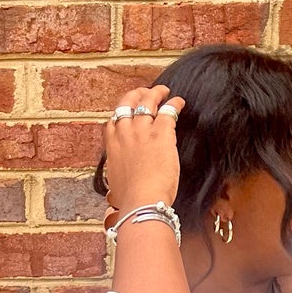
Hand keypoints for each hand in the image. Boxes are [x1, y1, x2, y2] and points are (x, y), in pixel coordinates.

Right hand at [103, 83, 183, 217]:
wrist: (142, 201)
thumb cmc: (130, 200)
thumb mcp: (115, 188)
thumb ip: (116, 184)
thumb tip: (114, 195)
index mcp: (112, 146)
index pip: (114, 120)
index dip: (122, 112)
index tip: (129, 111)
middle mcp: (124, 133)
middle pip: (127, 103)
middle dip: (136, 94)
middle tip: (145, 92)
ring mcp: (142, 130)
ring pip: (148, 101)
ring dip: (156, 93)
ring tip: (164, 91)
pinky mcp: (161, 133)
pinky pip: (168, 111)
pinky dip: (174, 104)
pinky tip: (179, 102)